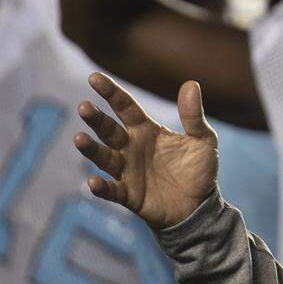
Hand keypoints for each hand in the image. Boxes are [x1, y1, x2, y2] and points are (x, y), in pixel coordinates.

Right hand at [74, 73, 218, 229]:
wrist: (199, 206)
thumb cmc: (197, 169)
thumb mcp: (202, 140)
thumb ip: (193, 115)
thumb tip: (191, 83)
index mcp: (147, 130)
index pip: (126, 107)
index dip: (111, 93)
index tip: (94, 77)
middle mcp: (132, 148)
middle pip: (109, 130)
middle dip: (96, 119)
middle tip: (84, 107)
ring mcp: (127, 171)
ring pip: (104, 157)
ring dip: (91, 149)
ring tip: (79, 139)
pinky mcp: (129, 195)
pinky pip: (112, 190)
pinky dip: (101, 187)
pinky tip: (93, 181)